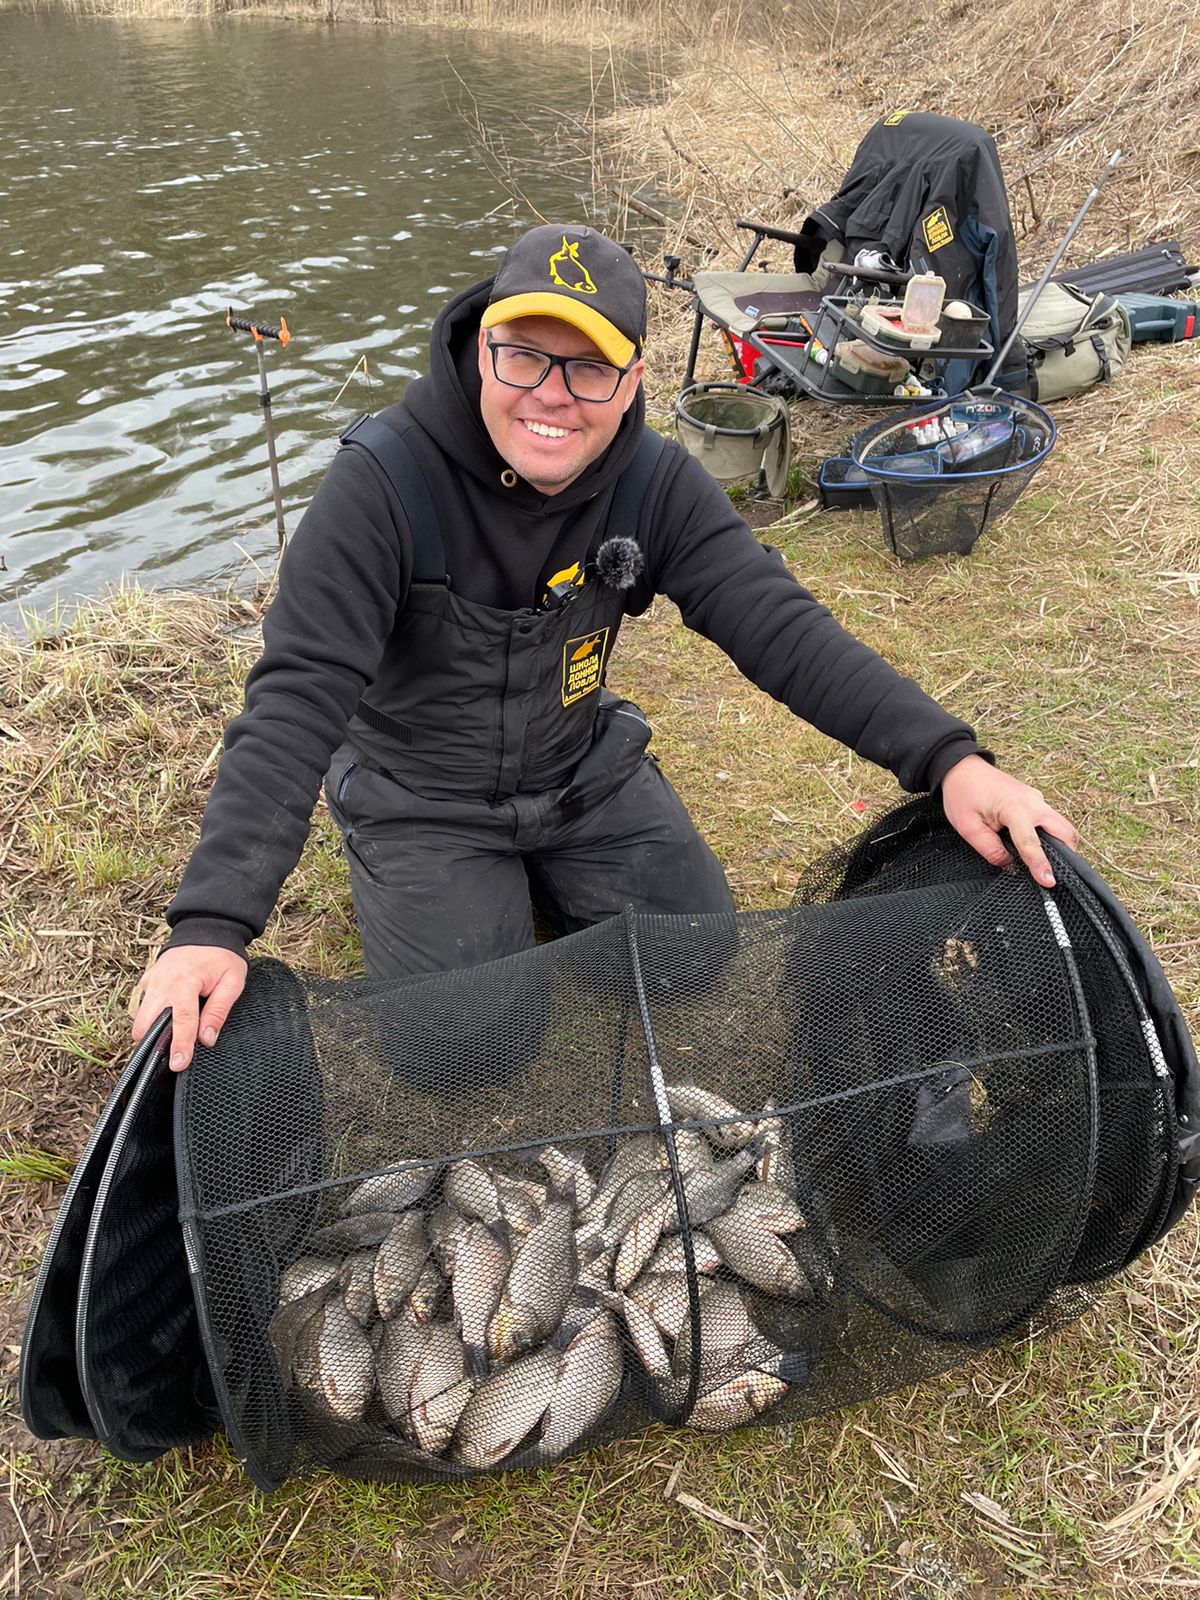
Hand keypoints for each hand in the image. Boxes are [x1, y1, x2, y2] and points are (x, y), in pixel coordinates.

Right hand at [131, 945, 246, 1071]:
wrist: (205, 927)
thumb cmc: (221, 955)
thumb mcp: (232, 981)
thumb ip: (218, 1011)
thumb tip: (206, 1039)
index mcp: (184, 982)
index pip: (180, 1021)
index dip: (179, 1045)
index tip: (178, 1065)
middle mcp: (161, 983)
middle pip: (145, 1024)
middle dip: (153, 1043)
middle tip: (171, 1055)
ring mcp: (150, 982)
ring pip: (140, 1018)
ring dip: (152, 1031)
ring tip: (174, 1036)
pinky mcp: (147, 982)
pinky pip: (144, 1006)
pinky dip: (153, 1017)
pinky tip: (170, 1018)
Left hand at [940, 754, 1079, 888]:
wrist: (963, 768)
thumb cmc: (963, 794)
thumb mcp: (967, 827)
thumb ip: (989, 849)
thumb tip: (1009, 865)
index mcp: (1014, 807)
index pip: (1031, 842)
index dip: (1040, 864)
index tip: (1049, 882)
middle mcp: (1033, 801)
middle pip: (1064, 830)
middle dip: (1067, 854)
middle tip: (1056, 875)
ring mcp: (1037, 799)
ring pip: (1062, 825)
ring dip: (1061, 844)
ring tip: (1048, 864)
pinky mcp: (1036, 800)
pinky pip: (1052, 820)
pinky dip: (1052, 835)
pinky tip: (1039, 848)